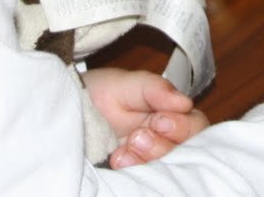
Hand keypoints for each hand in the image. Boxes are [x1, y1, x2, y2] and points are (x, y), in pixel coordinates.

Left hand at [83, 68, 208, 168]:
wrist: (68, 111)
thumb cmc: (98, 93)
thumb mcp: (127, 84)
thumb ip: (156, 88)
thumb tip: (185, 102)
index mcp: (170, 113)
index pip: (195, 126)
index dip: (182, 126)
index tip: (159, 120)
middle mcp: (165, 138)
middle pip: (185, 151)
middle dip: (162, 145)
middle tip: (137, 136)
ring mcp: (149, 157)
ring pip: (168, 168)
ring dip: (148, 159)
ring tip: (125, 148)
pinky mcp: (134, 173)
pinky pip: (146, 179)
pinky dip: (133, 170)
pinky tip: (118, 159)